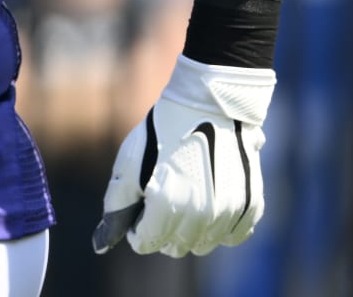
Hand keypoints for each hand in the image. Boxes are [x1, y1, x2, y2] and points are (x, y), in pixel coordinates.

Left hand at [93, 54, 274, 257]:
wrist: (209, 105)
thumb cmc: (162, 133)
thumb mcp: (128, 164)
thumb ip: (115, 206)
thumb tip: (100, 244)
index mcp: (167, 205)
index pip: (146, 243)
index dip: (136, 228)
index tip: (139, 208)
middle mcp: (201, 215)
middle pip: (174, 247)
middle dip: (162, 230)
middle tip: (161, 199)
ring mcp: (229, 212)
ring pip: (203, 244)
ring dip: (191, 230)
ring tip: (185, 198)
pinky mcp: (251, 205)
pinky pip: (233, 236)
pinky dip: (220, 228)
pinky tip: (211, 204)